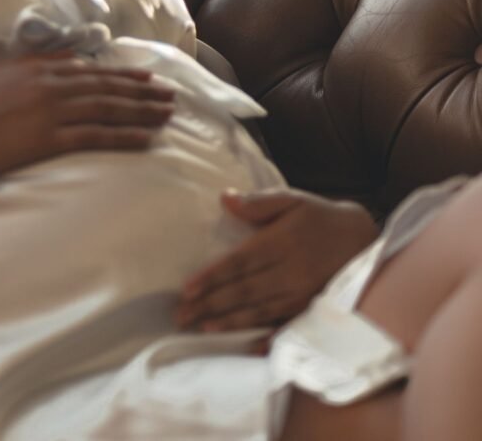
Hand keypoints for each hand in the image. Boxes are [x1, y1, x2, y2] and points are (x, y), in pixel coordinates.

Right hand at [0, 50, 174, 184]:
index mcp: (39, 67)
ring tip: (167, 114)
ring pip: (109, 108)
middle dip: (143, 91)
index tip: (148, 78)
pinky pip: (96, 136)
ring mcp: (51, 110)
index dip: (124, 74)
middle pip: (108, 87)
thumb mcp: (0, 75)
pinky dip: (125, 136)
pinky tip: (145, 139)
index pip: (92, 70)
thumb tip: (65, 62)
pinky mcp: (48, 139)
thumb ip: (35, 68)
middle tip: (171, 95)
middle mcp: (51, 84)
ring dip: (142, 111)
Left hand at [174, 189, 378, 332]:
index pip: (238, 263)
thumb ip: (258, 203)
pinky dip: (271, 338)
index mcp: (280, 243)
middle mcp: (290, 271)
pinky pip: (289, 325)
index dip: (212, 277)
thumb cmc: (320, 217)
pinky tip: (252, 348)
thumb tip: (225, 199)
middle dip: (211, 304)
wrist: (365, 238)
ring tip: (203, 328)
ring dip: (231, 322)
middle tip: (182, 315)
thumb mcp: (292, 200)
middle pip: (244, 291)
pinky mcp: (314, 307)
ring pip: (261, 310)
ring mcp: (303, 292)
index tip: (187, 288)